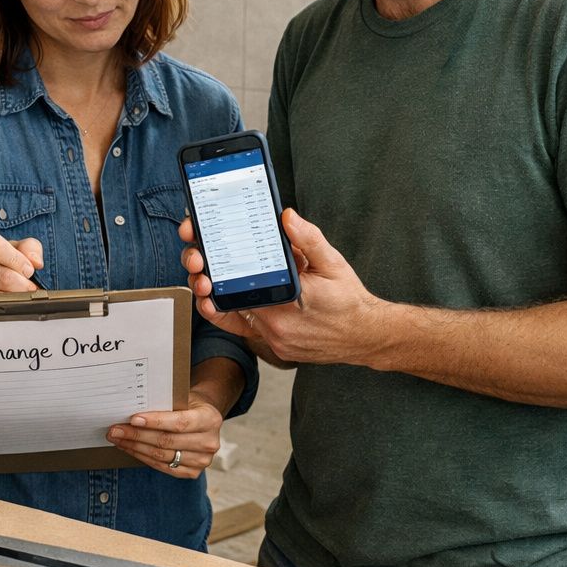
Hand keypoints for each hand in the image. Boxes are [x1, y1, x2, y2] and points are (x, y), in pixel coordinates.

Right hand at [0, 233, 44, 299]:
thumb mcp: (12, 248)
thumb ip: (28, 247)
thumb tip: (35, 262)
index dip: (18, 259)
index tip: (29, 269)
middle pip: (1, 276)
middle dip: (22, 283)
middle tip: (29, 286)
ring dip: (16, 296)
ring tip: (21, 293)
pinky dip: (5, 305)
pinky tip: (10, 301)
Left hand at [105, 397, 224, 478]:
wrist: (204, 419)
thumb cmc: (189, 405)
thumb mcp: (183, 398)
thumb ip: (165, 404)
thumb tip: (133, 409)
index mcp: (210, 419)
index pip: (180, 422)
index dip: (155, 421)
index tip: (133, 419)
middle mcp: (209, 442)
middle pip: (167, 441)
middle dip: (137, 435)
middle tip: (115, 430)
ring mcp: (202, 461)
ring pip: (162, 456)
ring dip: (135, 448)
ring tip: (118, 439)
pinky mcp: (192, 472)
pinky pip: (163, 467)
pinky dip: (143, 457)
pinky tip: (130, 449)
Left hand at [191, 208, 388, 366]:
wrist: (368, 336)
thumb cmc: (351, 301)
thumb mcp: (333, 263)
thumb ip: (308, 240)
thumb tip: (286, 217)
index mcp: (286, 304)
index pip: (236, 290)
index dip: (213, 275)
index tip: (203, 257)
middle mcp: (276, 328)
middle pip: (228, 305)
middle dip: (209, 283)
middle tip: (199, 263)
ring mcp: (275, 342)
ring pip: (236, 319)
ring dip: (222, 298)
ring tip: (209, 277)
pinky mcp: (278, 349)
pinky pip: (250, 330)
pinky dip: (241, 312)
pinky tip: (234, 294)